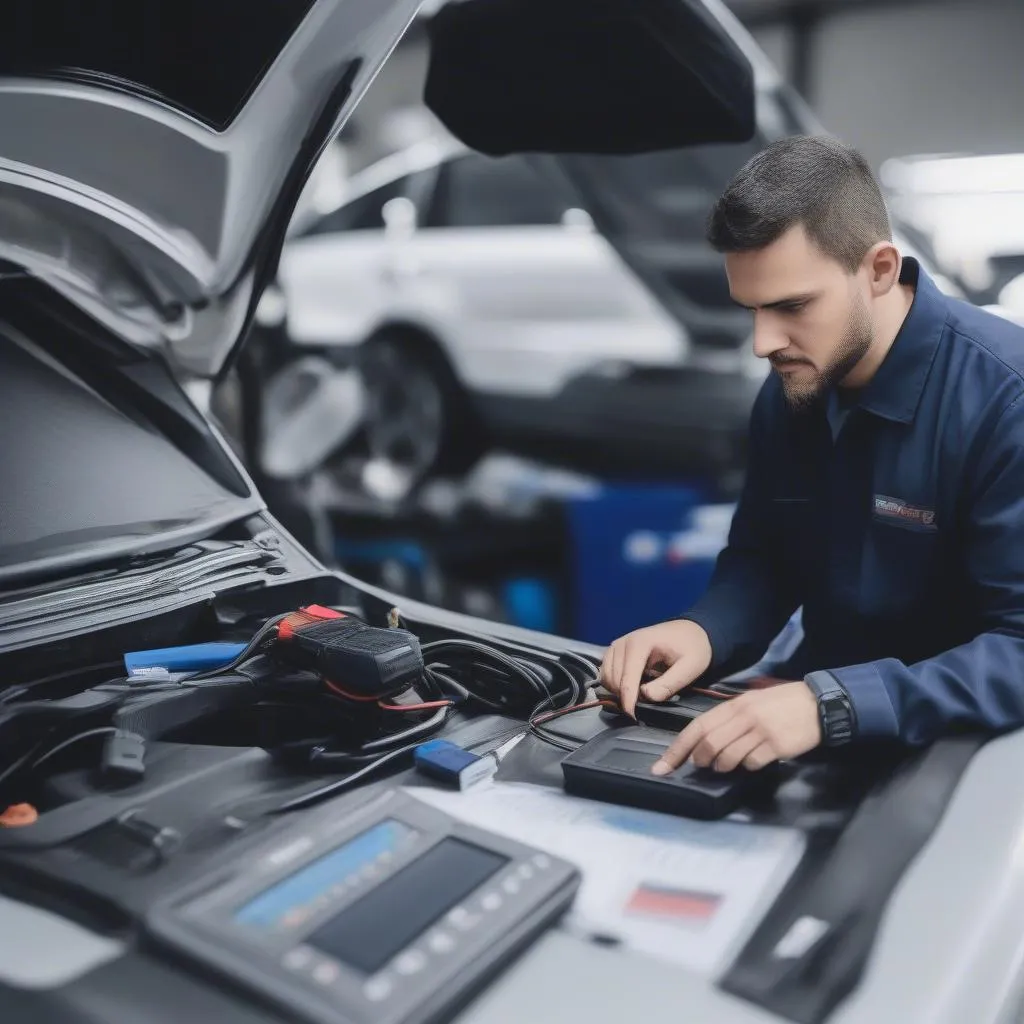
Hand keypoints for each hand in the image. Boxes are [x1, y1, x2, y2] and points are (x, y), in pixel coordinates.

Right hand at [599, 619, 712, 718]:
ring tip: (640, 694)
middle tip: (646, 703)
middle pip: (614, 679)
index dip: (628, 700)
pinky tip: (632, 686)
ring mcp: (617, 645)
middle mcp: (623, 642)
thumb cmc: (692, 648)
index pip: (627, 678)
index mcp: (640, 643)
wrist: (689, 631)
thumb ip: (669, 683)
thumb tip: (645, 696)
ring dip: (619, 690)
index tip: (633, 717)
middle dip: (625, 696)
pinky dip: (615, 684)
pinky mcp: (615, 650)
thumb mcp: (690, 667)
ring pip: (606, 677)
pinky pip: (606, 672)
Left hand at [651, 681, 821, 774]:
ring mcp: (760, 731)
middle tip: (700, 766)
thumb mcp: (751, 702)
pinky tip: (753, 761)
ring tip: (726, 765)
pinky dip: (747, 766)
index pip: (697, 727)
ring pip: (727, 756)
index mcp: (733, 705)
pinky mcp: (776, 745)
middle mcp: (743, 717)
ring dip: (722, 766)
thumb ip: (729, 718)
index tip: (663, 766)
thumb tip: (705, 739)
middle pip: (708, 744)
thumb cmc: (782, 703)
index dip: (678, 748)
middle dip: (699, 760)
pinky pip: (752, 762)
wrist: (817, 704)